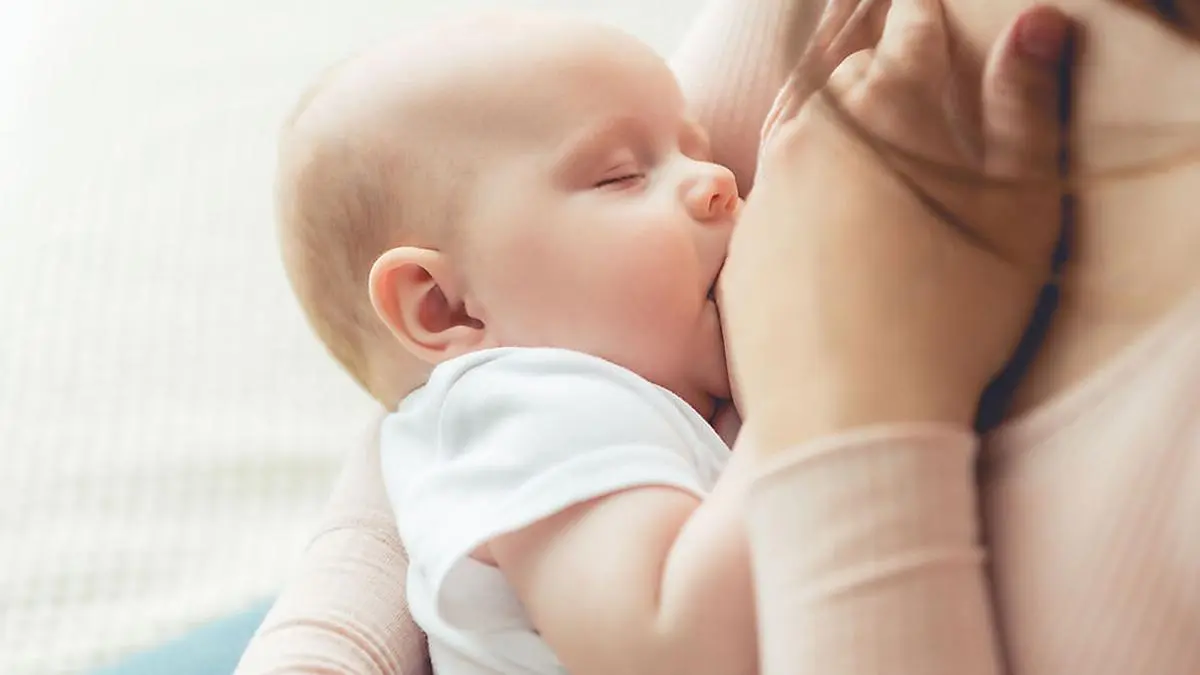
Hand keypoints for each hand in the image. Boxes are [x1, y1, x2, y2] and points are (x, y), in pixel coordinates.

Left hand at [719, 1, 1075, 449]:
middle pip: (851, 77)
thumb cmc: (952, 318)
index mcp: (889, 108)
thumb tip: (1033, 24)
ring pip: (804, 129)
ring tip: (870, 155)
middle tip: (914, 101)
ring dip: (837, 128)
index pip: (913, 30)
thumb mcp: (1021, 213)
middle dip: (885, 77)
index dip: (931, 25)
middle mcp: (813, 133)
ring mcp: (767, 189)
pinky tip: (830, 226)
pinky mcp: (742, 242)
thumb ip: (1026, 109)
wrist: (848, 416)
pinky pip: (775, 193)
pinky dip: (802, 191)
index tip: (936, 30)